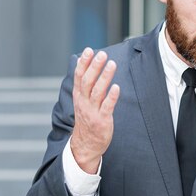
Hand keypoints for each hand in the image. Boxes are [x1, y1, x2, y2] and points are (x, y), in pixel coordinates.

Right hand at [71, 48, 119, 173]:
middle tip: (102, 54)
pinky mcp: (102, 120)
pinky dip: (111, 97)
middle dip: (94, 67)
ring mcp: (92, 111)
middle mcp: (84, 102)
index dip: (84, 63)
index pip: (79, 76)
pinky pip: (106, 107)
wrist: (86, 145)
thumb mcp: (81, 100)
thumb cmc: (87, 119)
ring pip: (97, 92)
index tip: (89, 50)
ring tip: (112, 64)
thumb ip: (82, 81)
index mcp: (79, 96)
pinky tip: (116, 87)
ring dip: (104, 77)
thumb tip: (79, 61)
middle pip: (87, 81)